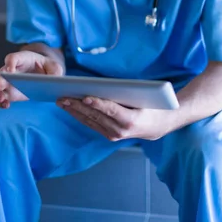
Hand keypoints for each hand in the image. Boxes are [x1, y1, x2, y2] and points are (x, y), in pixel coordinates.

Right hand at [0, 50, 63, 108]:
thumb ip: (55, 71)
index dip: (10, 63)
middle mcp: (11, 69)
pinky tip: (5, 105)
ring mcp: (8, 81)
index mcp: (22, 59)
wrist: (43, 75)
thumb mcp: (55, 67)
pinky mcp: (8, 92)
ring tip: (1, 99)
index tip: (10, 71)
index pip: (13, 58)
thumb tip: (53, 79)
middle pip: (1, 72)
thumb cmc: (47, 68)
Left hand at [56, 96, 177, 140]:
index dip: (98, 104)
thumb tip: (106, 86)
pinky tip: (70, 107)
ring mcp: (114, 135)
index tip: (85, 97)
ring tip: (61, 101)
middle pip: (96, 116)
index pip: (111, 110)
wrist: (160, 125)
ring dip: (74, 111)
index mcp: (131, 121)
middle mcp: (121, 131)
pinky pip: (91, 124)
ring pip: (90, 121)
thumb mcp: (145, 96)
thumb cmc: (153, 105)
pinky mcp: (109, 135)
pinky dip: (79, 115)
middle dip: (78, 106)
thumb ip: (128, 92)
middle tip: (64, 96)